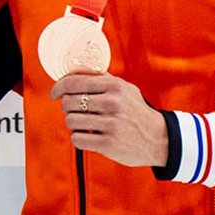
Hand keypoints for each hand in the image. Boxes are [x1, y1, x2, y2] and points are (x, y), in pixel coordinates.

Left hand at [49, 73, 167, 167]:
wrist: (159, 139)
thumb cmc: (136, 112)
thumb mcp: (125, 89)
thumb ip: (102, 79)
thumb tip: (73, 70)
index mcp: (114, 86)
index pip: (74, 82)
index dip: (59, 87)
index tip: (54, 93)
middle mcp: (112, 103)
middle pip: (69, 102)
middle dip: (67, 107)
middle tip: (74, 111)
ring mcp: (111, 124)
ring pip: (71, 121)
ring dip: (73, 124)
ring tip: (84, 124)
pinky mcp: (109, 144)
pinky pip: (77, 139)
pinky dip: (79, 138)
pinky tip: (88, 136)